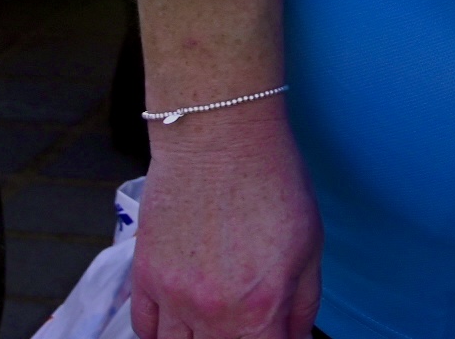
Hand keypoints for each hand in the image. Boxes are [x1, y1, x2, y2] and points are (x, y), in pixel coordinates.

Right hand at [128, 100, 320, 338]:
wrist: (219, 136)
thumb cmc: (273, 181)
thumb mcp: (310, 244)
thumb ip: (304, 304)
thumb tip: (296, 338)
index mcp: (260, 308)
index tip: (278, 333)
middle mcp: (212, 313)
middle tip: (248, 322)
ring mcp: (172, 298)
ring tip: (216, 325)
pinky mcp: (144, 278)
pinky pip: (145, 330)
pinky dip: (162, 334)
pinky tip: (181, 322)